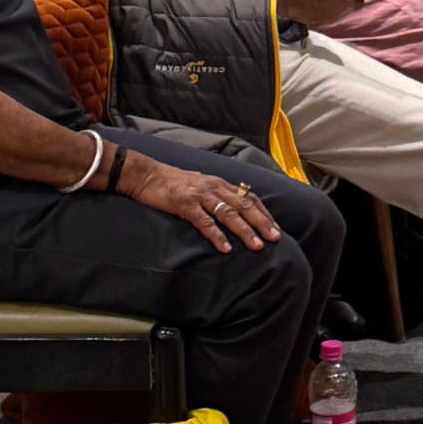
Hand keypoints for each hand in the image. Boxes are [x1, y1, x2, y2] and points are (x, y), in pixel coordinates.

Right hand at [112, 152, 281, 254]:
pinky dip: (216, 235)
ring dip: (244, 231)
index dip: (264, 213)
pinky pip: (204, 222)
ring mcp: (200, 196)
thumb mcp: (201, 185)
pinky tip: (225, 248)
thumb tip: (233, 209)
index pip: (249, 197)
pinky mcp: (185, 205)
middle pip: (244, 206)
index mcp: (220, 184)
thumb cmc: (174, 183)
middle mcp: (215, 187)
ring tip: (257, 245)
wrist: (146, 175)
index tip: (276, 228)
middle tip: (276, 238)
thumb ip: (217, 195)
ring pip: (228, 214)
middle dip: (262, 222)